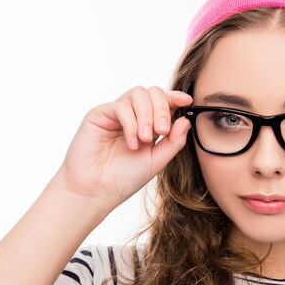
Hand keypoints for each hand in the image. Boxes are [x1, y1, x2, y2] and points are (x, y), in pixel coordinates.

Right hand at [52, 86, 192, 210]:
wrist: (97, 191)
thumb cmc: (124, 178)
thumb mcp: (157, 160)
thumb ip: (174, 141)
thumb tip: (186, 120)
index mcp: (147, 124)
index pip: (163, 102)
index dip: (175, 97)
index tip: (187, 100)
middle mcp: (132, 115)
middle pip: (152, 92)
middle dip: (162, 108)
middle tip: (162, 130)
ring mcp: (115, 114)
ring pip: (138, 94)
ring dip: (146, 115)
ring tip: (145, 139)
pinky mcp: (99, 115)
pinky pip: (120, 106)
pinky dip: (130, 123)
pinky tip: (131, 143)